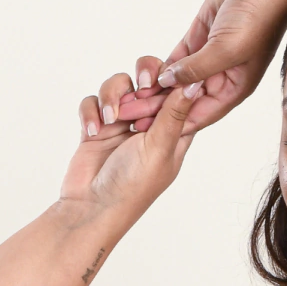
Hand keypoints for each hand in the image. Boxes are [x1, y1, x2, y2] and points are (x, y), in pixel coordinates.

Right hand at [59, 70, 198, 217]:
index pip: (181, 93)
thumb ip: (174, 113)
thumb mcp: (160, 148)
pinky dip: (91, 112)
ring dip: (113, 95)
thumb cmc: (132, 187)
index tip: (167, 79)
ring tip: (111, 119)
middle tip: (142, 85)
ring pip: (120, 85)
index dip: (175, 80)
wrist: (91, 208)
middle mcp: (149, 125)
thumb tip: (195, 83)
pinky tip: (92, 131)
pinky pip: (94, 101)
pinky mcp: (98, 127)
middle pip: (151, 80)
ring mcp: (123, 124)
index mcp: (174, 132)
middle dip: (144, 77)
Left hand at [116, 0, 286, 135]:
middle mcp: (221, 77)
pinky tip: (141, 78)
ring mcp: (209, 57)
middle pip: (183, 101)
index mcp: (233, 88)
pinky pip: (177, 59)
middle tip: (127, 116)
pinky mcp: (200, 37)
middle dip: (156, 109)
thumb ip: (196, 69)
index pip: (198, 114)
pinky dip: (161, 69)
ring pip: (177, 81)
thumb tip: (167, 84)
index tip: (145, 131)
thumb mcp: (225, 49)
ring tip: (128, 100)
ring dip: (154, 91)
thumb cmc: (259, 16)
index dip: (172, 124)